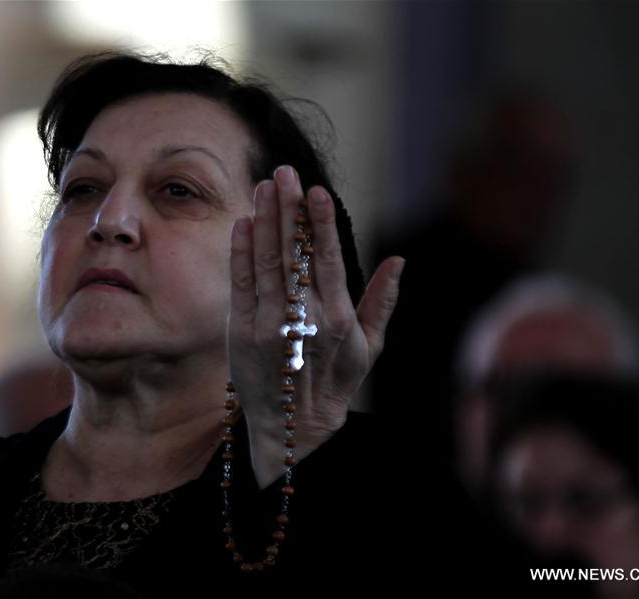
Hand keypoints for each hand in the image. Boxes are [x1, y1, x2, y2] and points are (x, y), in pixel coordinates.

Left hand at [228, 165, 403, 487]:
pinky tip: (243, 223)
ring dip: (264, 222)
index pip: (328, 261)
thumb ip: (383, 301)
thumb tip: (398, 260)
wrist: (291, 425)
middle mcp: (304, 320)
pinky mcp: (241, 332)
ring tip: (264, 187)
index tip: (316, 190)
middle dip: (288, 210)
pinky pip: (241, 284)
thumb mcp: (369, 347)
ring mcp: (269, 326)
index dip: (321, 224)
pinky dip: (241, 253)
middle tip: (284, 172)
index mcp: (338, 319)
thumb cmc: (335, 381)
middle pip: (295, 255)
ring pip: (267, 263)